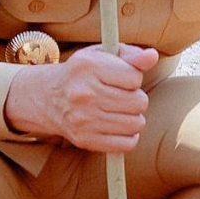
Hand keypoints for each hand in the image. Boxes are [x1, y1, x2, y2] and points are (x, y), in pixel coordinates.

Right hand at [3, 43, 158, 151]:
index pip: (135, 78)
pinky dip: (129, 136)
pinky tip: (118, 126)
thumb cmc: (84, 73)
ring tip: (118, 110)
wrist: (48, 98)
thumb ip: (131, 54)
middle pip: (139, 102)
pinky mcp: (85, 140)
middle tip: (121, 96)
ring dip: (133, 118)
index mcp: (88, 67)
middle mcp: (84, 94)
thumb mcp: (103, 54)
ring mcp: (83, 120)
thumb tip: (152, 56)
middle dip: (136, 98)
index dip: (133, 78)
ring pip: (136, 124)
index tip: (121, 78)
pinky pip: (127, 144)